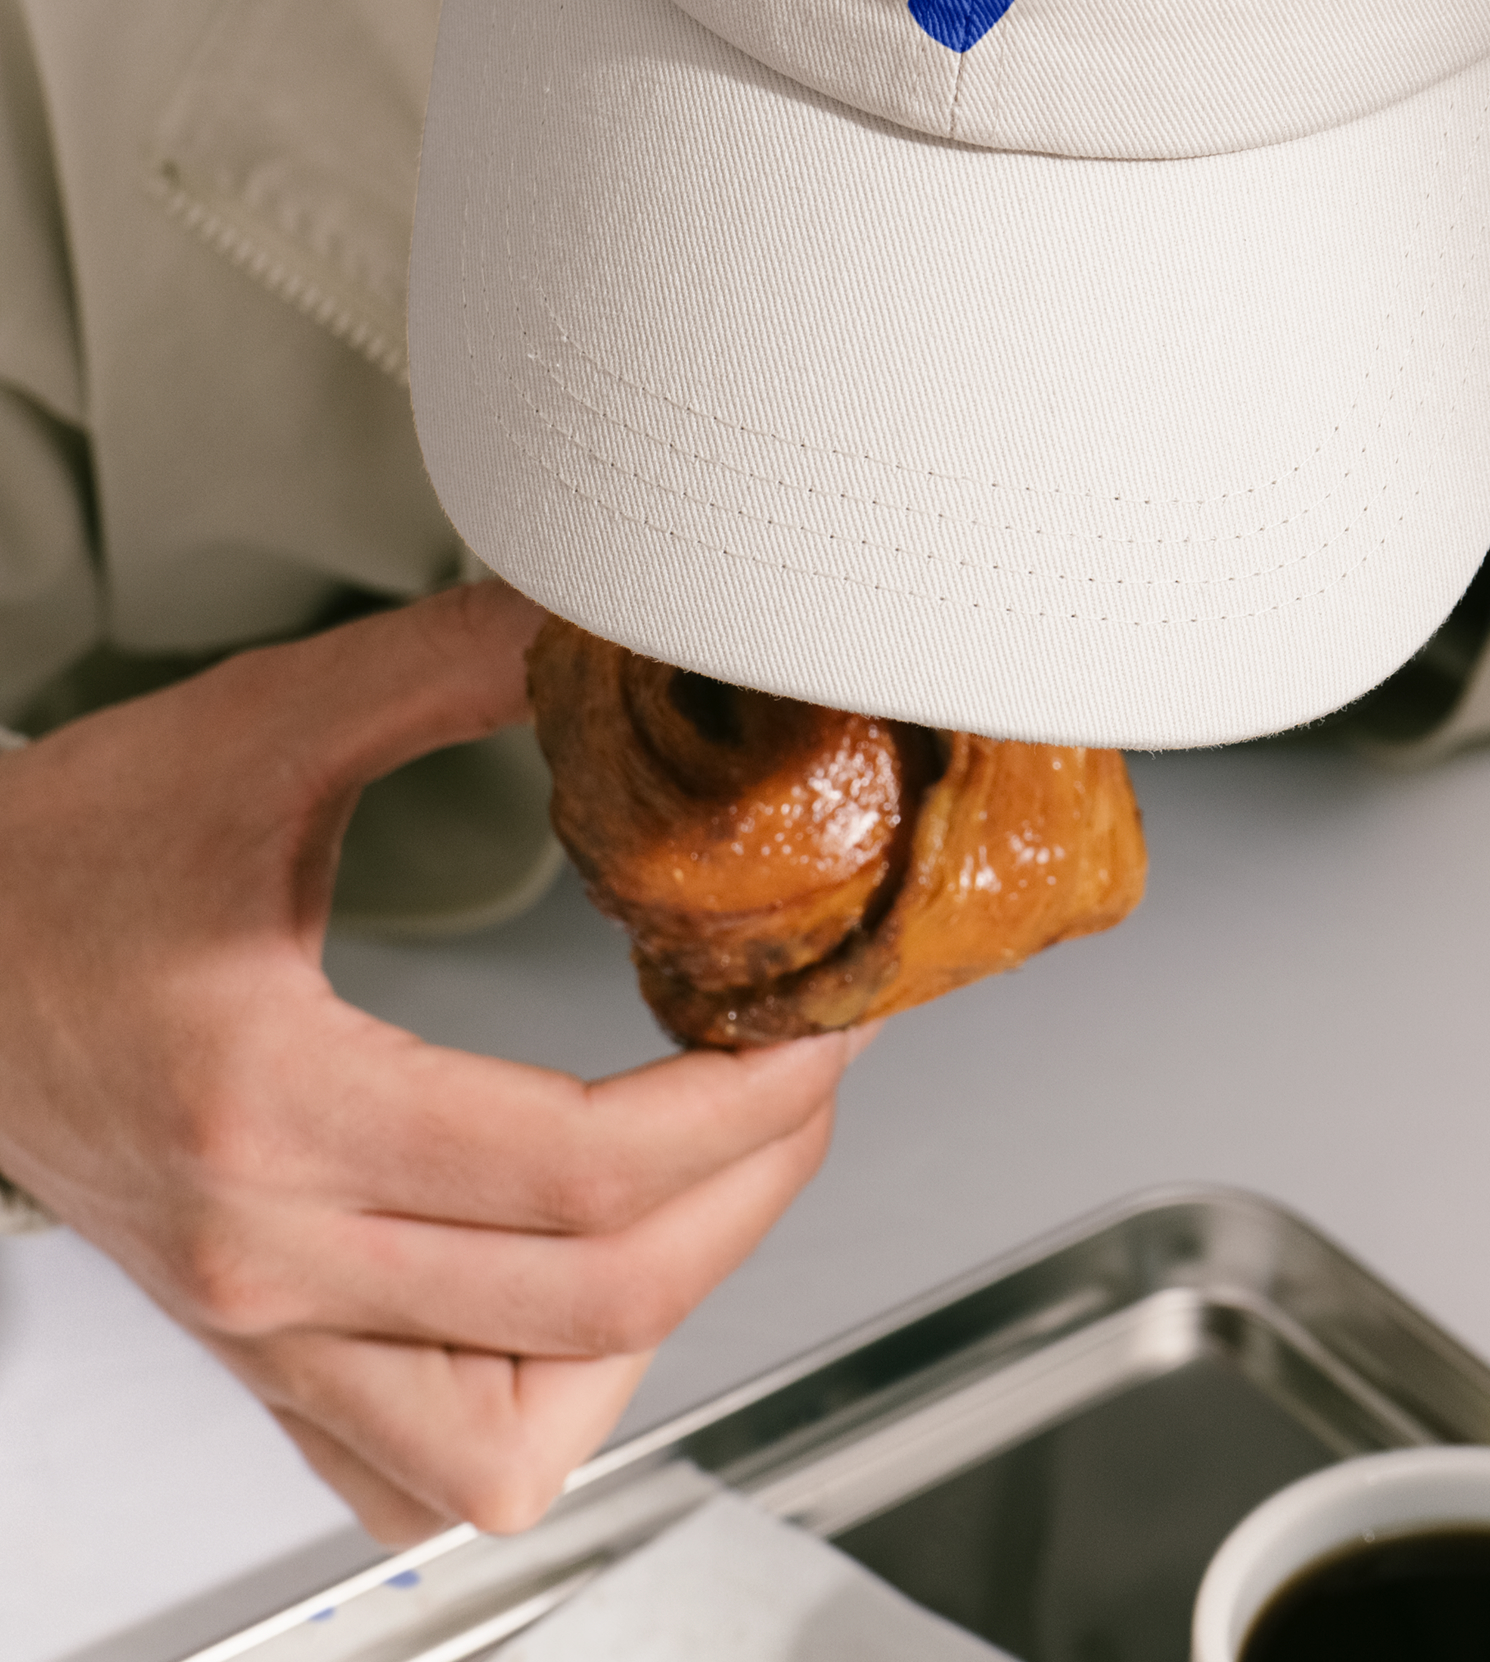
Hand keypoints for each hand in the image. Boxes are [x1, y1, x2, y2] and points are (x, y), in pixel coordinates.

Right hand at [0, 582, 860, 1541]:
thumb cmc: (67, 858)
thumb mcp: (262, 727)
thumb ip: (449, 665)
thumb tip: (606, 615)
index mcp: (267, 1099)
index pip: (578, 1167)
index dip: (746, 1103)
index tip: (820, 1026)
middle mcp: (264, 1250)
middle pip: (591, 1301)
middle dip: (754, 1187)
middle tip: (805, 1074)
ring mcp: (256, 1326)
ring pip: (513, 1433)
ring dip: (658, 1316)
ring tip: (712, 1177)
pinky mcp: (256, 1350)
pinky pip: (424, 1467)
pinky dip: (539, 1403)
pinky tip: (581, 1284)